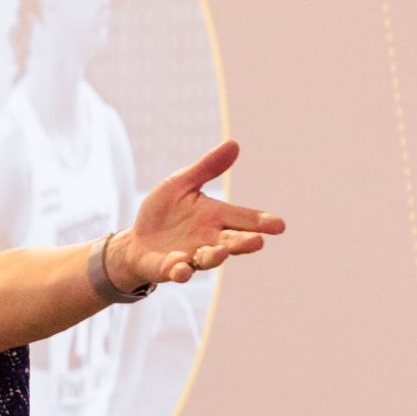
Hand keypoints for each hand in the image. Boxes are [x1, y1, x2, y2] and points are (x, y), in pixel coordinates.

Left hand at [114, 140, 283, 288]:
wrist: (136, 240)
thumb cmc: (164, 211)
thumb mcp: (181, 183)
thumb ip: (206, 168)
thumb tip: (234, 144)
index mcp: (215, 217)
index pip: (243, 219)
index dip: (261, 222)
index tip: (279, 225)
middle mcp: (208, 239)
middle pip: (232, 242)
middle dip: (244, 243)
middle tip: (257, 242)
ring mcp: (190, 256)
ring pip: (207, 259)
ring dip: (214, 257)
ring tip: (220, 252)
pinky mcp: (169, 268)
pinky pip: (177, 271)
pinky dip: (180, 270)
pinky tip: (180, 267)